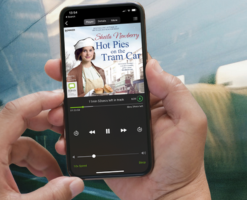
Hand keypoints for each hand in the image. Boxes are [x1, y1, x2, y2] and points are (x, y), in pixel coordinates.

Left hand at [0, 91, 83, 198]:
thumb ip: (49, 196)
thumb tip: (72, 185)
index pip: (17, 111)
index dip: (41, 100)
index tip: (60, 98)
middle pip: (19, 122)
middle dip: (46, 128)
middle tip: (67, 137)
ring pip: (17, 141)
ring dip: (39, 155)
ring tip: (54, 176)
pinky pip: (9, 151)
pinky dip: (26, 161)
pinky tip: (37, 177)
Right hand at [44, 57, 210, 198]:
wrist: (167, 199)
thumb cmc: (184, 164)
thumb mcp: (190, 122)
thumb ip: (176, 92)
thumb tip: (152, 65)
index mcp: (148, 100)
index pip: (124, 72)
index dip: (103, 60)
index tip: (83, 55)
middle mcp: (127, 111)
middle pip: (96, 88)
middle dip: (73, 79)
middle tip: (56, 73)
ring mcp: (111, 130)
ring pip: (82, 111)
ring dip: (64, 108)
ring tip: (56, 112)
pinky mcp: (99, 149)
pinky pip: (79, 138)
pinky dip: (66, 136)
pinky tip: (63, 138)